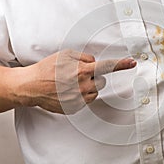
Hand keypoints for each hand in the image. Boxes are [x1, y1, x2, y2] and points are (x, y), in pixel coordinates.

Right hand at [13, 49, 135, 113]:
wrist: (31, 86)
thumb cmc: (47, 69)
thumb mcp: (65, 55)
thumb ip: (84, 58)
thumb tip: (94, 63)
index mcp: (82, 70)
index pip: (107, 66)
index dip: (121, 64)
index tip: (132, 63)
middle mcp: (83, 86)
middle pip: (101, 82)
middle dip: (94, 78)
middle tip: (78, 76)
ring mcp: (79, 99)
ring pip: (95, 92)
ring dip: (88, 87)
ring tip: (71, 84)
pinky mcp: (75, 108)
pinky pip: (86, 101)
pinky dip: (80, 96)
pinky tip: (67, 92)